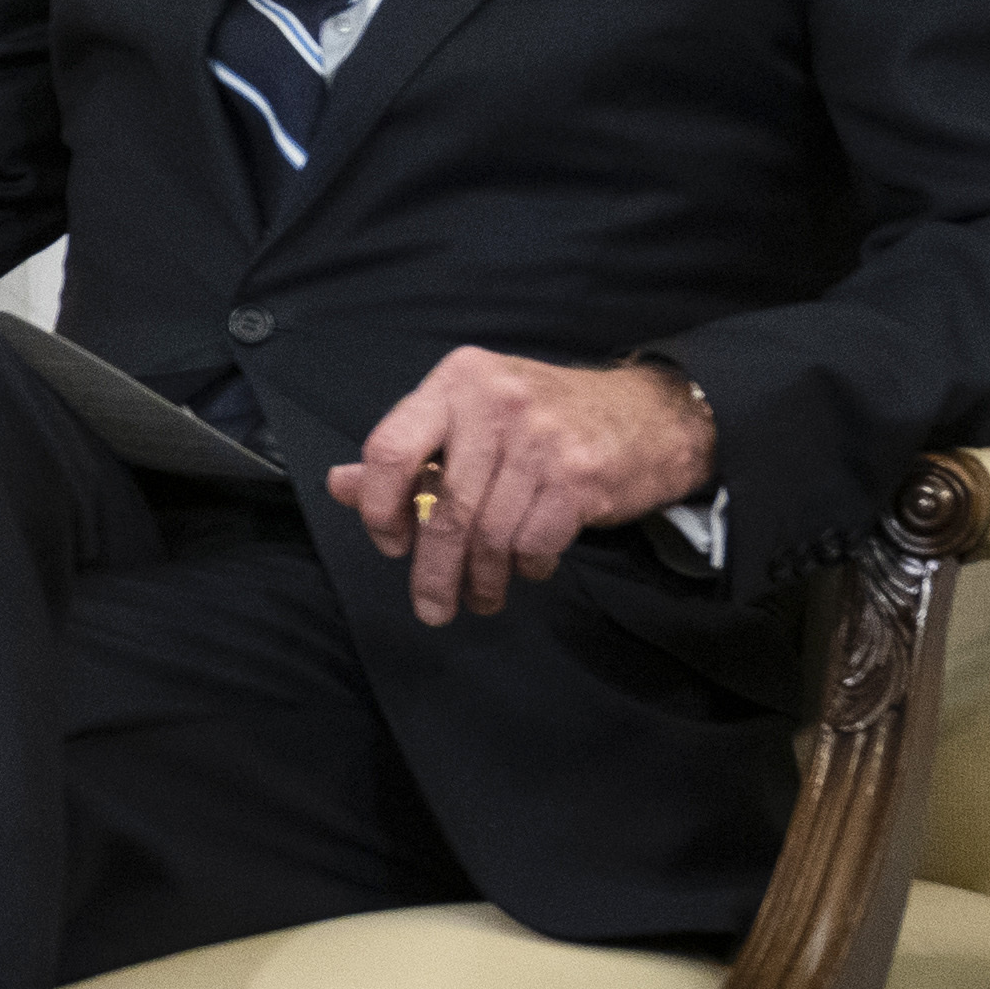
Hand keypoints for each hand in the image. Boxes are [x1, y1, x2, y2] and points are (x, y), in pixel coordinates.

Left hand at [325, 352, 717, 628]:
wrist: (650, 414)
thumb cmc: (546, 419)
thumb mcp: (470, 418)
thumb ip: (408, 452)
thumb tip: (339, 485)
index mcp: (456, 381)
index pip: (389, 449)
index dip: (379, 507)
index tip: (391, 541)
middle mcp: (495, 402)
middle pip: (445, 508)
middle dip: (433, 570)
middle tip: (432, 607)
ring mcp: (542, 437)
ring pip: (489, 534)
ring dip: (481, 578)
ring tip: (481, 596)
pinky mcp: (581, 473)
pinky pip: (533, 543)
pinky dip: (526, 566)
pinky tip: (527, 567)